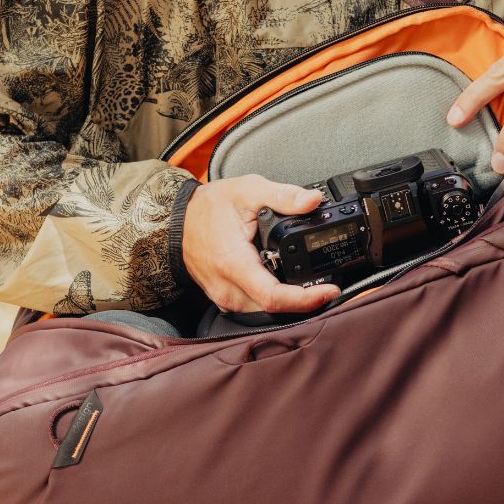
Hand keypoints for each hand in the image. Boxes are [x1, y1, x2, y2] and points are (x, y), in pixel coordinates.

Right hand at [182, 174, 341, 314]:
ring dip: (291, 303)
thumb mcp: (246, 190)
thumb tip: (312, 200)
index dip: (306, 300)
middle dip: (305, 302)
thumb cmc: (206, 209)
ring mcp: (225, 298)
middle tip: (327, 286)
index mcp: (234, 264)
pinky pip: (255, 308)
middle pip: (275, 309)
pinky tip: (285, 284)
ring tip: (310, 285)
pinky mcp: (225, 300)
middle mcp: (228, 289)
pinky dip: (274, 300)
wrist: (175, 222)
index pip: (274, 297)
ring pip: (266, 312)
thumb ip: (282, 195)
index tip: (329, 292)